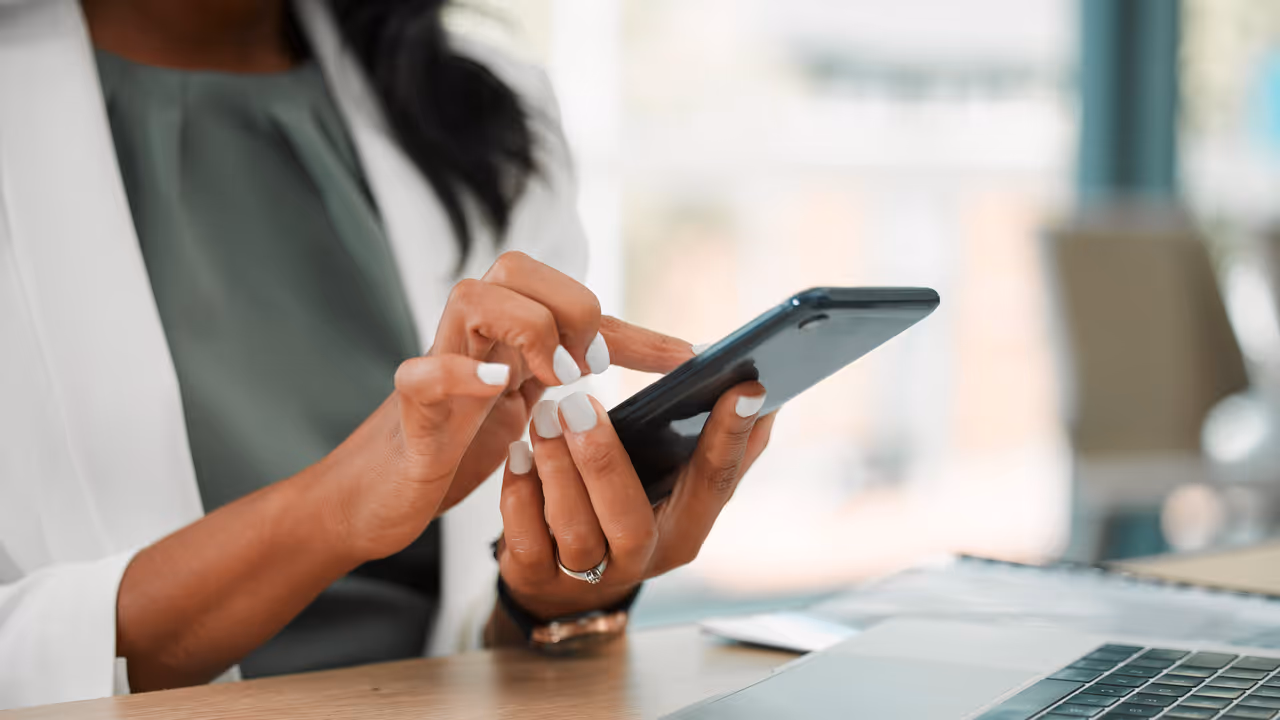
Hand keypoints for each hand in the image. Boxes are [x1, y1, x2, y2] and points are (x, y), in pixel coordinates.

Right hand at [328, 252, 690, 562]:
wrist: (386, 491)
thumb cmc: (463, 439)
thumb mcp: (537, 403)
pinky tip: (499, 388)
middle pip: (516, 267)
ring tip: (553, 381)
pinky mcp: (409, 407)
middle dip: (570, 309)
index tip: (686, 360)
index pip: (573, 299)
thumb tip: (676, 360)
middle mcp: (472, 333)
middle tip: (590, 371)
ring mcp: (437, 362)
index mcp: (508, 330)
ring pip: (472, 297)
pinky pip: (423, 372)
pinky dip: (461, 373)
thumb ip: (587, 371)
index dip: (634, 331)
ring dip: (527, 330)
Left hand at [495, 384, 776, 619]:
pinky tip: (518, 454)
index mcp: (686, 527)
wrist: (561, 579)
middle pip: (630, 521)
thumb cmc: (622, 507)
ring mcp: (589, 577)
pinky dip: (520, 494)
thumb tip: (760, 396)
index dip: (732, 439)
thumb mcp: (673, 484)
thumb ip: (714, 447)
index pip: (715, 484)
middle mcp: (643, 559)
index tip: (742, 389)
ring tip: (545, 416)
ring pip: (576, 531)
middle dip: (603, 460)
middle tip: (579, 403)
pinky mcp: (538, 579)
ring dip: (557, 469)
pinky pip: (527, 541)